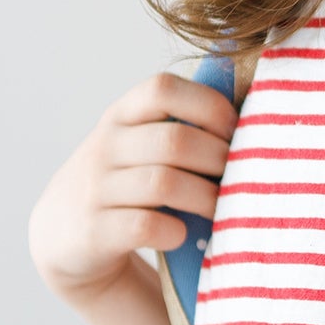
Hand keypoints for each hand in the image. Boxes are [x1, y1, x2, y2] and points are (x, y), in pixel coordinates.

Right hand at [29, 71, 236, 307]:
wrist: (63, 235)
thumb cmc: (127, 181)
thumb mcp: (140, 142)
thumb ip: (181, 124)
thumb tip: (261, 111)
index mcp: (122, 115)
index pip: (163, 89)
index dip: (209, 106)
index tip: (236, 131)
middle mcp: (104, 146)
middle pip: (175, 141)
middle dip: (219, 160)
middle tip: (242, 178)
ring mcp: (94, 189)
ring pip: (164, 184)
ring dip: (207, 198)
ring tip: (225, 208)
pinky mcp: (92, 232)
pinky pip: (144, 226)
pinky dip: (174, 231)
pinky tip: (183, 234)